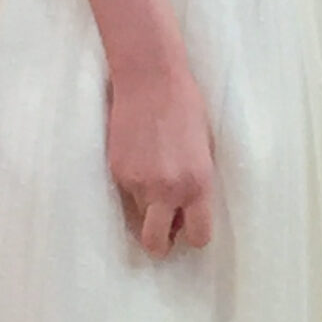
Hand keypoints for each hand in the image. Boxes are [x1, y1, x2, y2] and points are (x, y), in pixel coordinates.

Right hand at [106, 64, 214, 257]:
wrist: (150, 77)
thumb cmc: (186, 106)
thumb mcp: (204, 149)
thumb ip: (197, 184)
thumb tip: (187, 210)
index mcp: (197, 184)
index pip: (198, 236)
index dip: (194, 235)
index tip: (190, 227)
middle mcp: (167, 190)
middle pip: (157, 243)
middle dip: (161, 241)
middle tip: (165, 226)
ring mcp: (137, 182)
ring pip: (139, 216)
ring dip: (147, 207)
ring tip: (153, 176)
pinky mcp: (116, 171)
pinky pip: (125, 194)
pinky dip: (133, 186)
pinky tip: (140, 158)